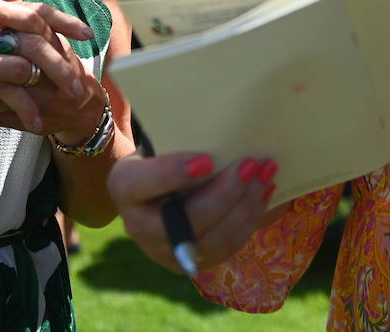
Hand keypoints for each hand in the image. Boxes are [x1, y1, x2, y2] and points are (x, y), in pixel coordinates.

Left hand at [0, 0, 99, 139]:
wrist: (84, 109)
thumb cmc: (59, 66)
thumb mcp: (49, 40)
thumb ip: (25, 16)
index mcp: (54, 44)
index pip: (32, 22)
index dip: (5, 15)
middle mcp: (51, 70)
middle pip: (18, 62)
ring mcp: (42, 97)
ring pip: (8, 92)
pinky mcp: (31, 118)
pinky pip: (3, 115)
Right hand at [107, 152, 280, 273]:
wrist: (156, 190)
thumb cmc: (161, 155)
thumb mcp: (158, 143)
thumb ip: (181, 140)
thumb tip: (224, 125)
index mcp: (124, 187)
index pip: (144, 183)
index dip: (173, 174)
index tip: (207, 160)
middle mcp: (138, 227)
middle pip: (187, 219)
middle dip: (225, 193)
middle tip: (251, 164)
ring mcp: (163, 252)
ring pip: (211, 239)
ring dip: (244, 207)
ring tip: (265, 176)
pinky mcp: (190, 263)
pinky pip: (225, 248)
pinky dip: (249, 221)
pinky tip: (263, 194)